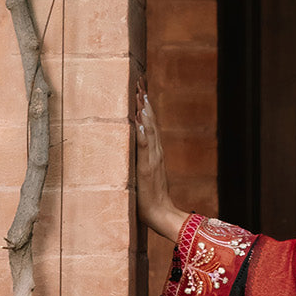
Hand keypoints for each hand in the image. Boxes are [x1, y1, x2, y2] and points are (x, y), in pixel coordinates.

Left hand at [135, 83, 187, 242]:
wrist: (161, 214)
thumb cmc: (150, 198)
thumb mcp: (145, 174)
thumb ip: (142, 160)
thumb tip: (134, 147)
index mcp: (155, 153)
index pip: (150, 124)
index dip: (146, 106)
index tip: (141, 88)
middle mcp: (156, 152)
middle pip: (151, 122)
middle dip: (144, 101)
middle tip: (139, 81)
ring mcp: (152, 160)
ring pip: (149, 130)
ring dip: (144, 111)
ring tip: (140, 93)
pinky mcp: (146, 168)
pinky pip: (144, 148)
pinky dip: (142, 133)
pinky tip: (139, 120)